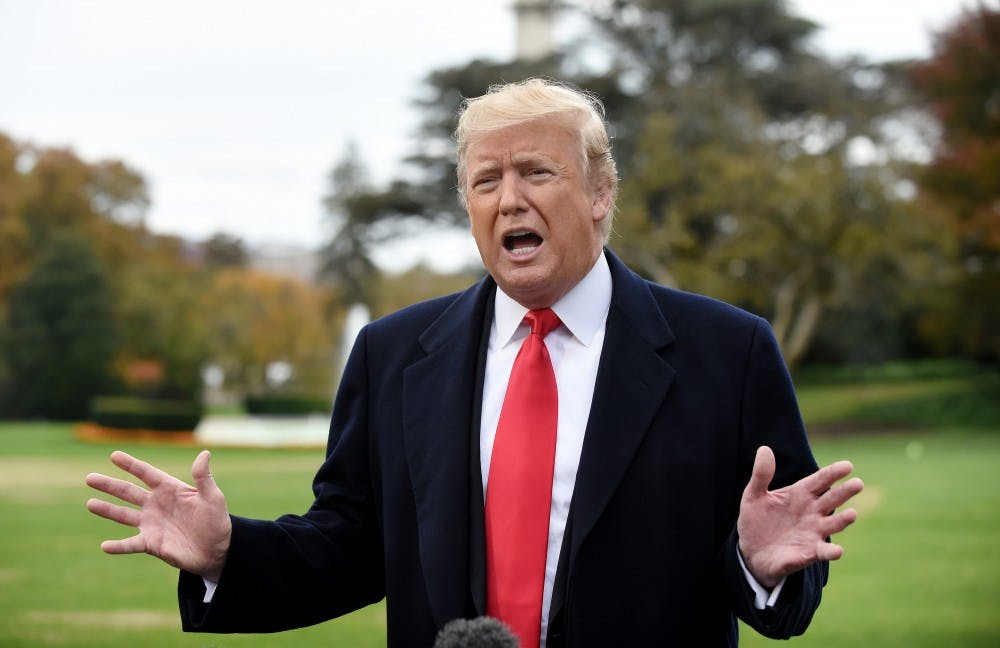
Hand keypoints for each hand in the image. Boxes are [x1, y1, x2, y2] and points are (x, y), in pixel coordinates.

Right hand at [86, 450, 231, 581]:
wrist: (217, 550)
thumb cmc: (217, 521)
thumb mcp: (212, 497)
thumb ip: (204, 478)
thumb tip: (204, 453)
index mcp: (170, 490)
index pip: (147, 474)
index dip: (131, 465)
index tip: (114, 455)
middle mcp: (156, 505)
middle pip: (128, 492)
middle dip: (109, 485)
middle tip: (89, 478)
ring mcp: (151, 524)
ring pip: (123, 515)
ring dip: (107, 510)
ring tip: (90, 503)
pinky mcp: (151, 544)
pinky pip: (130, 544)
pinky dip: (118, 546)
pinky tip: (104, 546)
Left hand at [737, 446, 862, 587]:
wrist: (751, 552)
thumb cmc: (756, 520)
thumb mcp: (753, 495)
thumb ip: (761, 474)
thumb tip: (764, 449)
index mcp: (800, 495)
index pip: (820, 480)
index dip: (833, 473)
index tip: (847, 465)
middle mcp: (812, 512)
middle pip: (832, 499)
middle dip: (845, 492)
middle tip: (857, 483)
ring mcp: (812, 533)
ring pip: (833, 524)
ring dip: (843, 520)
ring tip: (852, 514)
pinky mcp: (808, 553)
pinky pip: (823, 552)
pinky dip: (831, 551)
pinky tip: (837, 551)